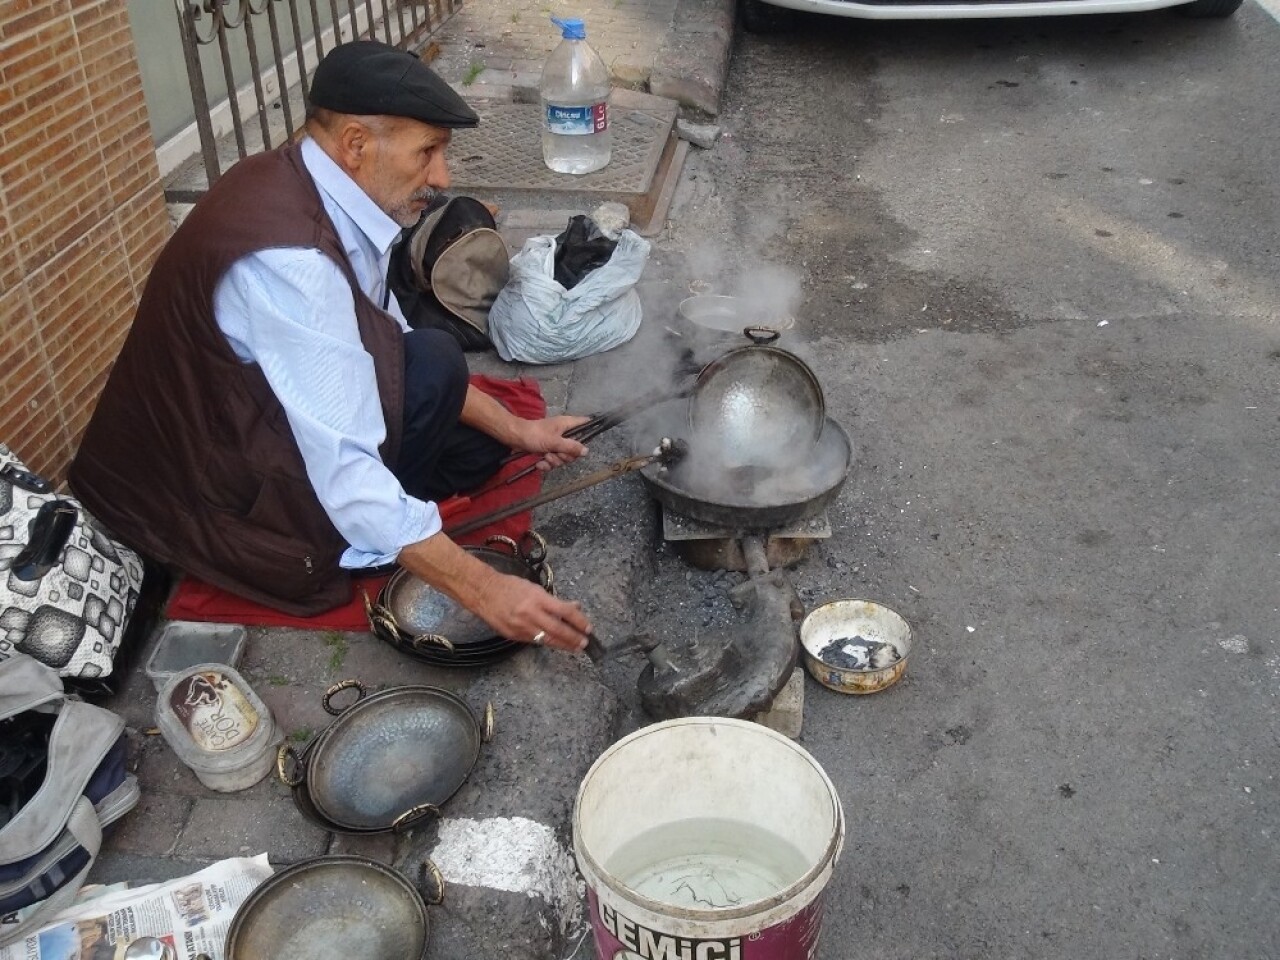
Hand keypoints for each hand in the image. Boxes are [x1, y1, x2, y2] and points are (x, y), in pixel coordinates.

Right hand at [475, 572, 592, 651]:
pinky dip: (546, 642)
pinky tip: (555, 644)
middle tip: (585, 643)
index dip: (579, 621)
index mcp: (537, 599)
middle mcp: (530, 614)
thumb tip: (573, 607)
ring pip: (547, 640)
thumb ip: (554, 600)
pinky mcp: (513, 636)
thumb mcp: (534, 588)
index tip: (588, 627)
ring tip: (574, 648)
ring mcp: (521, 627)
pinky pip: (534, 641)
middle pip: (558, 630)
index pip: (565, 611)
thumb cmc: (510, 586)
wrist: (483, 593)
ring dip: (563, 645)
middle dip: (574, 639)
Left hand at [513, 415, 590, 471]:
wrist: (514, 438)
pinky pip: (553, 461)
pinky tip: (539, 463)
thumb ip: (571, 447)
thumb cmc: (534, 435)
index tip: (585, 442)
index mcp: (567, 425)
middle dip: (564, 456)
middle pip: (574, 448)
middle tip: (556, 454)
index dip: (589, 430)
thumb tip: (586, 451)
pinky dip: (546, 464)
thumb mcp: (554, 442)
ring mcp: (555, 443)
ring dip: (554, 461)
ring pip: (563, 457)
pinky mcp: (547, 450)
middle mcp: (563, 433)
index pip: (585, 423)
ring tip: (545, 457)